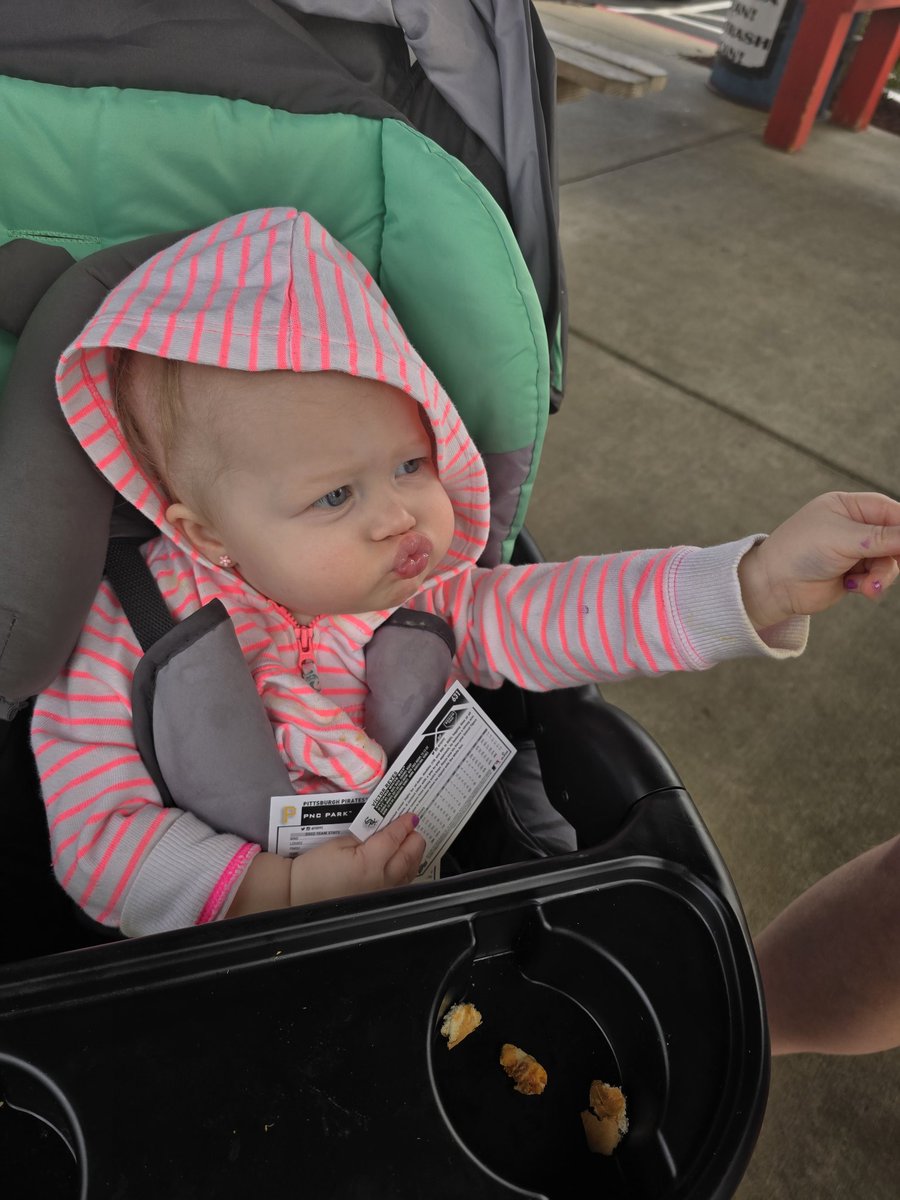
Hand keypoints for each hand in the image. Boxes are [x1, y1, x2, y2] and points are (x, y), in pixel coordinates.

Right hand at [289, 812, 424, 905]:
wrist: (298, 895)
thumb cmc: (313, 869)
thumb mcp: (338, 843)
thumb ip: (364, 836)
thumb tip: (383, 829)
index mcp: (369, 863)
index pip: (394, 838)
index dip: (403, 825)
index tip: (410, 816)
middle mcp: (381, 881)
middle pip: (408, 856)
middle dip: (414, 839)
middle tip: (414, 827)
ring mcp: (382, 895)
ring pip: (408, 873)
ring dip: (413, 856)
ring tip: (412, 842)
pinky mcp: (378, 903)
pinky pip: (400, 885)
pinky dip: (406, 871)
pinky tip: (404, 864)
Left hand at [738, 492, 899, 629]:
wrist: (773, 586)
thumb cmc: (800, 552)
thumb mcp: (844, 538)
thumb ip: (884, 537)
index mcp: (849, 506)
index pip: (892, 511)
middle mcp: (854, 526)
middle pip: (896, 538)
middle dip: (895, 555)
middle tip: (890, 566)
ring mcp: (855, 551)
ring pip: (890, 561)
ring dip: (882, 575)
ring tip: (868, 586)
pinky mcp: (854, 573)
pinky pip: (879, 578)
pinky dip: (872, 585)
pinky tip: (854, 587)